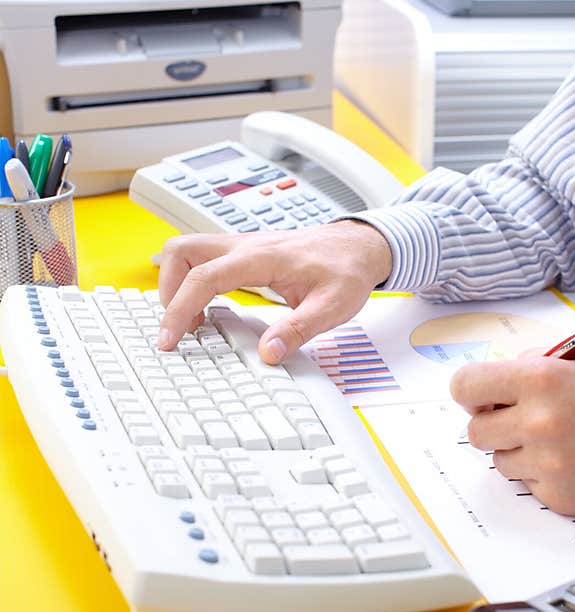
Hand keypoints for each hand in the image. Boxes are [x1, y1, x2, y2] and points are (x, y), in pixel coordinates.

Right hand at [157, 220, 391, 362]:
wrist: (358, 246)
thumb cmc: (346, 270)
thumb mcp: (332, 307)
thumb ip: (299, 329)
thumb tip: (268, 353)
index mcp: (261, 257)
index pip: (203, 277)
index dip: (180, 309)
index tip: (170, 339)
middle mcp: (244, 246)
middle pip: (180, 251)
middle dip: (167, 290)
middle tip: (181, 327)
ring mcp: (241, 246)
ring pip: (187, 251)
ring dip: (177, 284)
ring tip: (194, 321)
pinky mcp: (243, 253)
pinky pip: (202, 260)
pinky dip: (192, 282)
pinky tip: (208, 308)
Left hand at [450, 345, 574, 516]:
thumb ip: (538, 361)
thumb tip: (501, 375)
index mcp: (541, 379)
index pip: (465, 386)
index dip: (471, 391)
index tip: (481, 397)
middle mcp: (539, 422)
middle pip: (475, 431)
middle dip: (493, 424)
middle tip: (520, 420)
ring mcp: (548, 464)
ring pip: (500, 462)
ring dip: (519, 451)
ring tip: (559, 441)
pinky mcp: (560, 497)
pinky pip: (529, 486)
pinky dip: (544, 476)